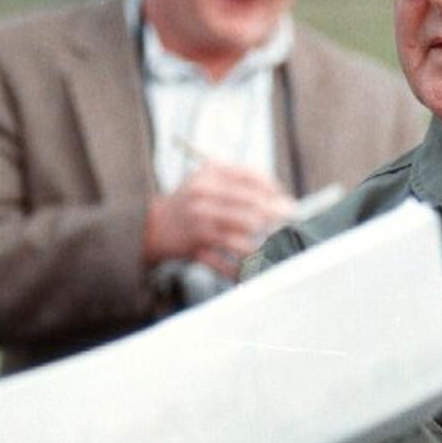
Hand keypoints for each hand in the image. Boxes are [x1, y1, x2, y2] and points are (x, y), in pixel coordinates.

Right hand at [143, 161, 295, 278]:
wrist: (150, 224)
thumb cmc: (190, 201)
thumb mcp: (210, 178)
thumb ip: (241, 183)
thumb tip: (281, 198)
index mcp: (210, 174)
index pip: (251, 178)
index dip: (274, 190)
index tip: (287, 200)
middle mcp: (203, 196)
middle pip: (251, 208)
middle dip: (276, 217)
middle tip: (291, 224)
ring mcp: (197, 223)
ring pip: (240, 238)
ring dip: (263, 246)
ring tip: (279, 248)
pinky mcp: (193, 247)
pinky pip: (223, 262)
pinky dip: (240, 268)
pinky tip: (254, 269)